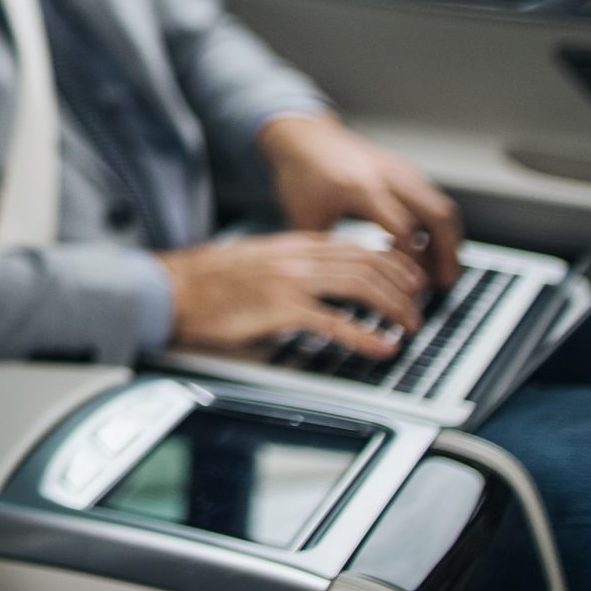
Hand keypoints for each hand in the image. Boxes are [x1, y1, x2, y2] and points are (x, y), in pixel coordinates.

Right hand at [158, 232, 425, 356]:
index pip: (358, 246)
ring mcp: (290, 281)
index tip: (411, 279)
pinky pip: (336, 322)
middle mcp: (297, 257)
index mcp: (292, 244)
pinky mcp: (280, 308)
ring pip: (360, 287)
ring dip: (394, 308)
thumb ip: (292, 269)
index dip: (393, 263)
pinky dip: (366, 336)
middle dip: (404, 285)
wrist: (171, 289)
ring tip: (411, 326)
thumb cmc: (208, 283)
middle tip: (420, 307)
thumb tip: (324, 286)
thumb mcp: (258, 264)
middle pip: (368, 263)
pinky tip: (383, 347)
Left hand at [259, 112, 462, 286]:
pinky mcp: (404, 168)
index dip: (413, 261)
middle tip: (445, 283)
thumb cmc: (300, 174)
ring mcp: (400, 169)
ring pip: (442, 206)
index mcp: (361, 188)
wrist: (302, 134)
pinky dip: (437, 225)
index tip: (413, 287)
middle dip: (447, 252)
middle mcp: (388, 175)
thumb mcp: (304, 216)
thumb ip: (326, 250)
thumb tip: (337, 286)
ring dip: (448, 240)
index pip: (404, 228)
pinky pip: (433, 198)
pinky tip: (427, 248)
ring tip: (442, 271)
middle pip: (438, 215)